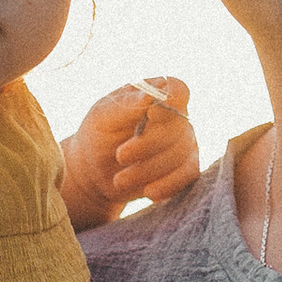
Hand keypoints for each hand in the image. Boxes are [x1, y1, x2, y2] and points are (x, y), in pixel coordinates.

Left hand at [59, 77, 197, 230]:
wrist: (94, 171)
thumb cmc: (98, 135)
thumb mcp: (103, 117)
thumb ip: (127, 105)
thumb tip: (150, 94)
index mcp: (156, 94)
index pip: (177, 89)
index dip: (171, 101)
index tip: (151, 115)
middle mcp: (176, 116)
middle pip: (178, 127)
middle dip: (148, 145)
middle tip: (120, 156)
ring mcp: (184, 142)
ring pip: (180, 155)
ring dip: (148, 169)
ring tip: (120, 179)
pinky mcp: (185, 169)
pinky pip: (188, 176)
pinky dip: (167, 185)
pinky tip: (148, 192)